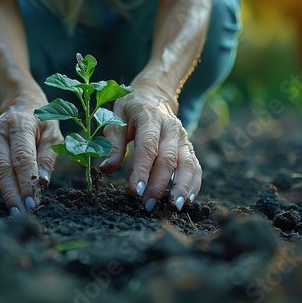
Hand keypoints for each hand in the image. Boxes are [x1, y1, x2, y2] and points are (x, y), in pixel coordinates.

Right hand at [0, 92, 62, 214]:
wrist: (23, 103)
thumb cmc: (42, 122)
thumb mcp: (54, 134)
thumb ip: (49, 157)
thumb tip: (42, 182)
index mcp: (21, 125)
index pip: (22, 158)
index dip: (27, 182)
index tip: (32, 202)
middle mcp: (0, 130)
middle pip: (2, 165)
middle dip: (9, 191)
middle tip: (18, 211)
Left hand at [100, 88, 201, 211]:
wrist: (154, 95)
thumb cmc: (130, 110)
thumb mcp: (116, 118)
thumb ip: (113, 143)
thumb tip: (106, 167)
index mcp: (150, 118)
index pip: (147, 145)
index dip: (142, 169)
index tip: (136, 190)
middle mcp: (170, 128)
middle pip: (168, 158)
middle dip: (159, 184)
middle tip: (148, 204)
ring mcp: (183, 138)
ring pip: (187, 163)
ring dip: (182, 186)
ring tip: (174, 207)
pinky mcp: (189, 147)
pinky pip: (195, 166)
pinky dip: (194, 184)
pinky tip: (188, 200)